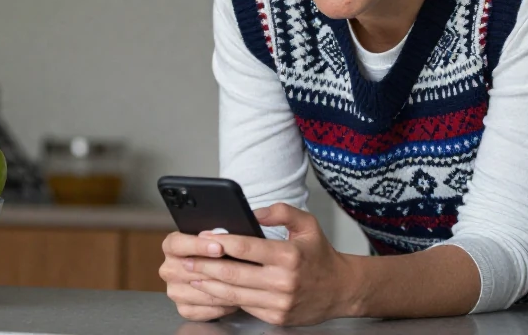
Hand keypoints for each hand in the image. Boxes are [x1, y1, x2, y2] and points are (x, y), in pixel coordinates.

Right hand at [160, 230, 239, 320]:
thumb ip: (216, 236)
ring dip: (223, 290)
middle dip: (216, 270)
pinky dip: (221, 306)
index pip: (177, 244)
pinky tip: (235, 300)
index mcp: (171, 246)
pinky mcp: (182, 309)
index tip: (219, 248)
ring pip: (199, 292)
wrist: (215, 274)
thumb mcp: (216, 239)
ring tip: (243, 286)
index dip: (197, 245)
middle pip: (188, 270)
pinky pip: (203, 310)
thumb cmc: (217, 252)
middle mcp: (168, 269)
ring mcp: (174, 291)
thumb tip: (223, 236)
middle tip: (240, 269)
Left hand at [185, 203, 360, 326]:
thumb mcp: (307, 224)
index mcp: (289, 255)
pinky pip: (244, 306)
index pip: (246, 247)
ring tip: (192, 274)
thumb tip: (252, 213)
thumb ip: (280, 211)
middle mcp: (283, 281)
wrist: (341, 290)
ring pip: (234, 293)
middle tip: (185, 259)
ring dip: (209, 284)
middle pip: (233, 272)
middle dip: (205, 265)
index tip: (202, 237)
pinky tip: (212, 289)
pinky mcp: (276, 317)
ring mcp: (279, 302)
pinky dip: (225, 298)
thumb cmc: (320, 255)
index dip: (221, 242)